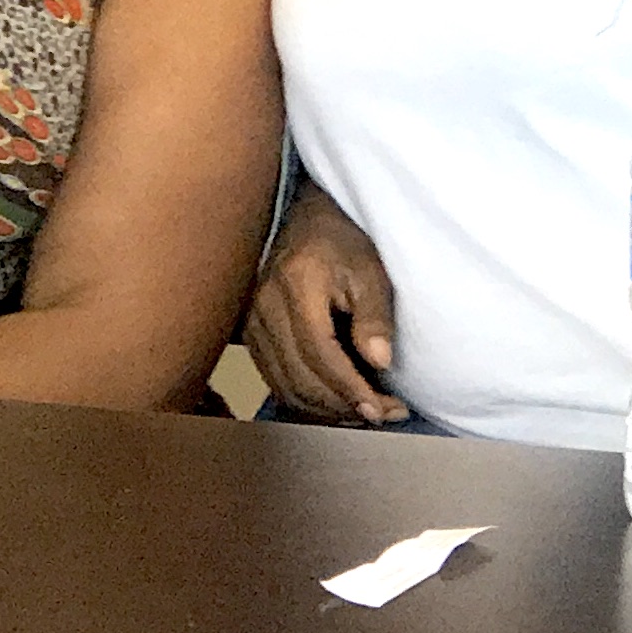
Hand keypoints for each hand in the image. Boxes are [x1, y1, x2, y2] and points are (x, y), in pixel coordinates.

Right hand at [245, 183, 407, 425]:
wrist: (306, 218)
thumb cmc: (343, 240)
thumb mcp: (370, 269)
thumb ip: (375, 315)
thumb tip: (380, 363)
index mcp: (297, 285)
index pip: (320, 353)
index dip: (350, 388)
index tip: (381, 409)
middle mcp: (264, 305)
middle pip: (299, 377)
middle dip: (343, 405)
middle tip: (382, 415)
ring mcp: (251, 320)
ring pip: (284, 385)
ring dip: (324, 409)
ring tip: (363, 413)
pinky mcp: (249, 332)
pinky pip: (274, 379)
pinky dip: (304, 398)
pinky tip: (334, 402)